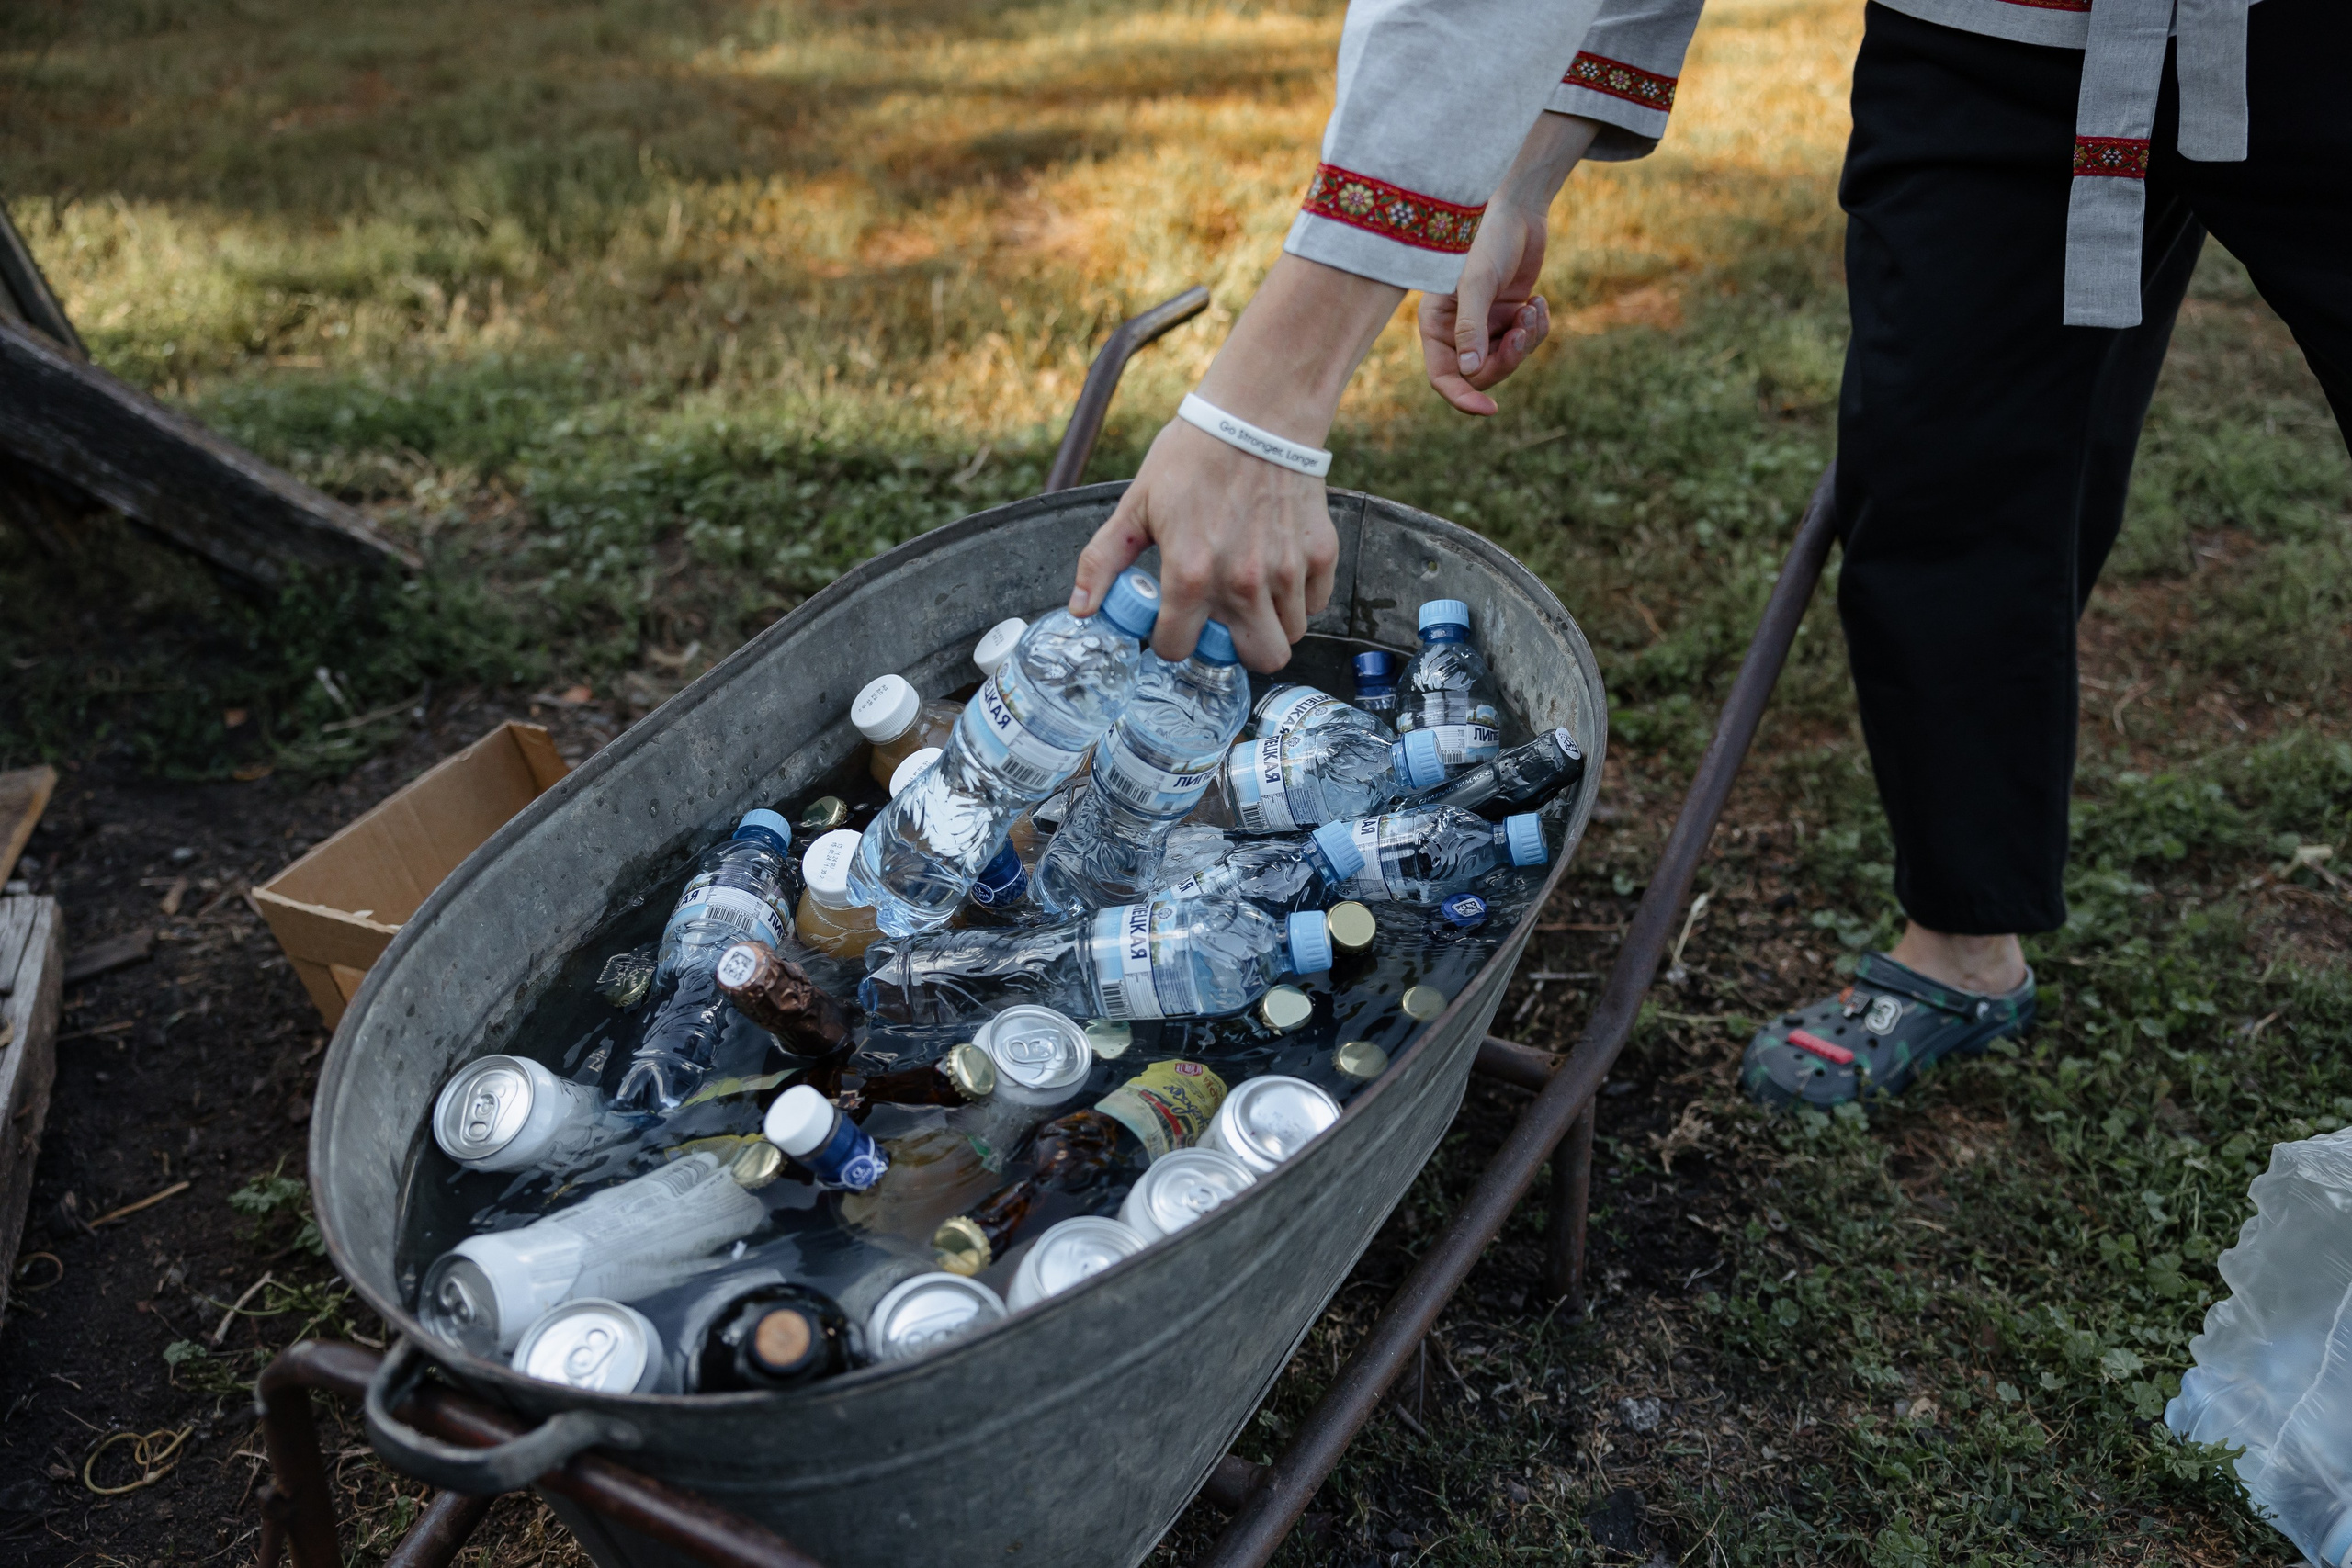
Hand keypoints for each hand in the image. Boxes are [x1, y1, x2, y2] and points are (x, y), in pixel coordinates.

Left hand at [1067, 253, 1401, 669]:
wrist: (1257, 414)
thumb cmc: (1193, 455)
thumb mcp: (1137, 506)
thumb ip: (1103, 561)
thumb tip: (1081, 608)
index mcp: (1190, 574)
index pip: (1180, 649)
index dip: (1172, 640)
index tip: (1173, 622)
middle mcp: (1243, 582)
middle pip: (1261, 660)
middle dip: (1239, 650)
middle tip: (1223, 622)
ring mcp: (1286, 570)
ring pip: (1291, 634)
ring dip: (1270, 622)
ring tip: (1250, 590)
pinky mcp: (1320, 554)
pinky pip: (1316, 602)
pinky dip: (1300, 596)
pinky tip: (1277, 567)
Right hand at [1420, 204, 1550, 416]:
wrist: (1519, 209)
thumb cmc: (1488, 239)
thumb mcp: (1477, 283)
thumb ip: (1471, 328)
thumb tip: (1470, 372)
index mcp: (1437, 325)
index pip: (1443, 377)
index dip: (1463, 397)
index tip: (1490, 409)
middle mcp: (1458, 330)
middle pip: (1481, 374)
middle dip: (1508, 357)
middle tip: (1524, 330)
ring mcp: (1486, 324)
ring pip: (1508, 360)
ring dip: (1527, 339)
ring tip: (1533, 307)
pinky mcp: (1510, 316)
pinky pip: (1527, 341)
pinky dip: (1538, 327)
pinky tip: (1538, 301)